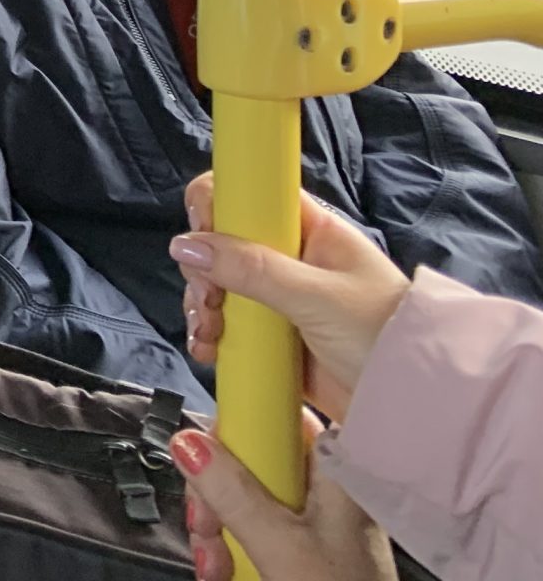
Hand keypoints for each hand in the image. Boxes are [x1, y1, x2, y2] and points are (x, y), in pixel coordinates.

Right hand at [171, 422, 393, 580]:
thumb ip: (233, 494)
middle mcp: (327, 486)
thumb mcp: (280, 547)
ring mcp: (316, 520)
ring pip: (245, 495)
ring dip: (217, 528)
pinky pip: (255, 527)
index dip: (236, 426)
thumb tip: (185, 439)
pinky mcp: (304, 547)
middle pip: (251, 459)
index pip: (279, 415)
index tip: (201, 455)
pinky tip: (221, 571)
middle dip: (215, 494)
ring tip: (213, 568)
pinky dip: (232, 546)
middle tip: (205, 529)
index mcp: (337, 471)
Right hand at [175, 174, 407, 424]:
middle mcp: (290, 259)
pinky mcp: (272, 336)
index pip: (251, 195)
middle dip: (204, 269)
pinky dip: (211, 335)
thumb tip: (184, 244)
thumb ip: (252, 268)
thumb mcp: (317, 297)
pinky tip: (209, 350)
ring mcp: (279, 299)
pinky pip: (228, 324)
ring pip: (219, 285)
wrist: (413, 403)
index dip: (219, 205)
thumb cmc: (382, 335)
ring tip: (209, 334)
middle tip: (211, 298)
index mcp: (310, 231)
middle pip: (223, 243)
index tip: (203, 234)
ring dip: (203, 305)